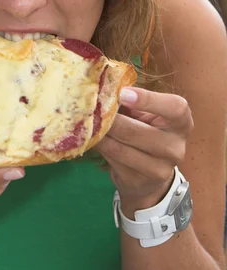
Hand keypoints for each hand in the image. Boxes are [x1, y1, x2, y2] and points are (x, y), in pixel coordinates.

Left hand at [94, 87, 193, 217]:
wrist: (149, 176)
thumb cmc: (146, 131)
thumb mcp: (146, 114)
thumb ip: (131, 101)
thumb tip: (104, 88)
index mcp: (181, 122)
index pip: (175, 108)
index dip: (148, 100)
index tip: (122, 93)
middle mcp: (175, 147)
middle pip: (139, 132)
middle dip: (112, 120)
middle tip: (92, 108)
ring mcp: (159, 168)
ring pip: (122, 149)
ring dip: (101, 135)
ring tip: (88, 123)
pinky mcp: (139, 181)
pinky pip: (113, 161)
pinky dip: (100, 147)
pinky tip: (91, 138)